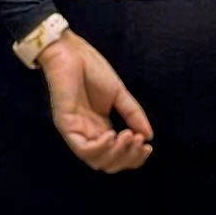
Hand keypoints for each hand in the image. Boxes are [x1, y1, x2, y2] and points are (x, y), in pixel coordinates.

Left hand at [37, 33, 151, 172]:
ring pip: (97, 161)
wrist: (71, 51)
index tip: (148, 146)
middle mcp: (88, 134)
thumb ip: (132, 115)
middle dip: (128, 158)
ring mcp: (76, 131)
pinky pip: (83, 149)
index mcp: (100, 128)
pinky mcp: (65, 125)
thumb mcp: (119, 94)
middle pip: (109, 163)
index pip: (118, 155)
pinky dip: (100, 148)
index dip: (134, 157)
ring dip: (117, 154)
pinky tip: (111, 135)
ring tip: (127, 135)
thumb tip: (149, 137)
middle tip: (138, 140)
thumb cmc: (91, 68)